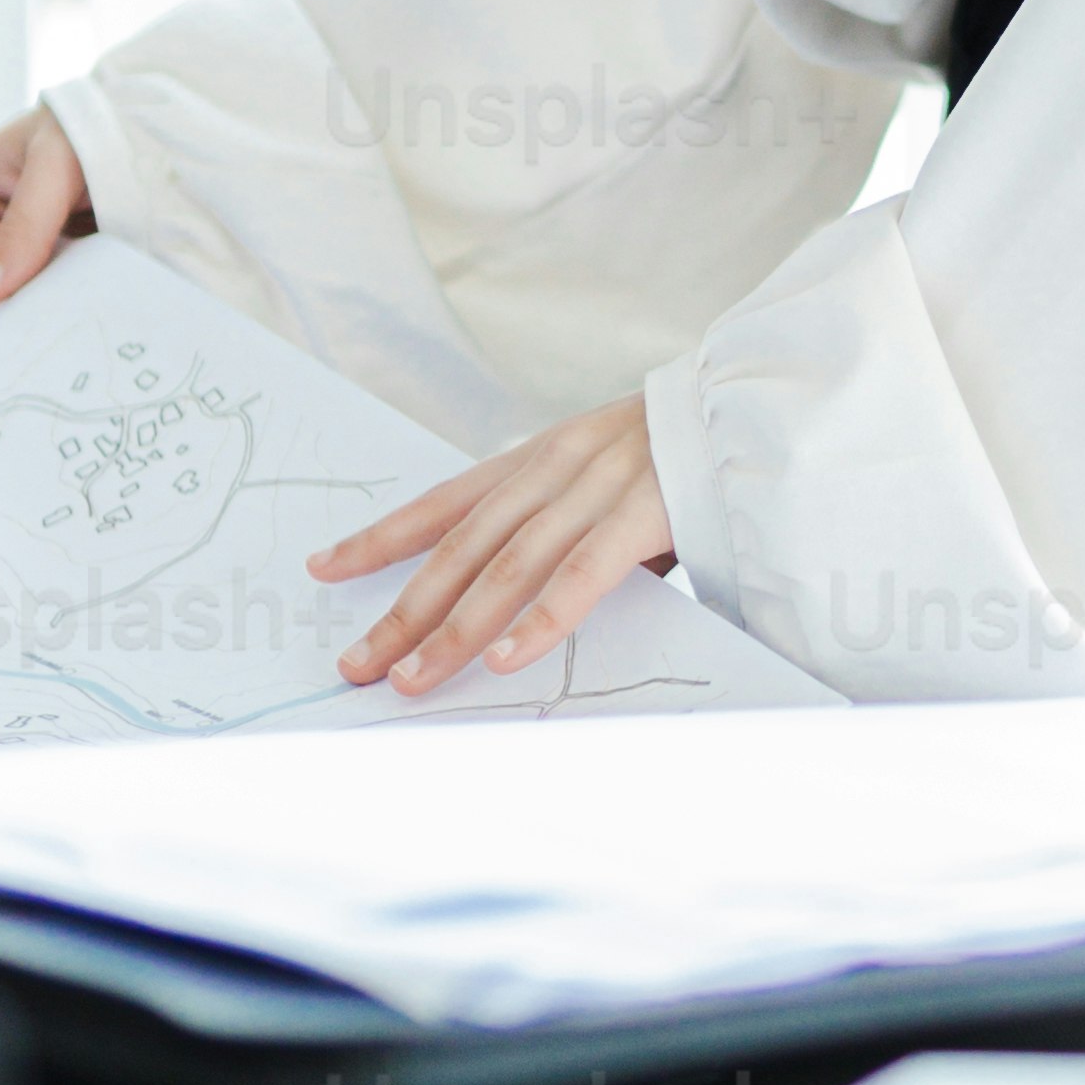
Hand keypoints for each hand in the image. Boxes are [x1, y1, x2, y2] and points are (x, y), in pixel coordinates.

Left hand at [314, 399, 677, 690]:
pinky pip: (582, 575)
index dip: (380, 536)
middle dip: (402, 610)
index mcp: (540, 457)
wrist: (761, 405)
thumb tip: (517, 593)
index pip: (443, 501)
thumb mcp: (606, 477)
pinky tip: (508, 660)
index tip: (323, 567)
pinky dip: (541, 620)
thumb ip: (561, 525)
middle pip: (459, 547)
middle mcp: (555, 468)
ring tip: (414, 679)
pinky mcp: (646, 512)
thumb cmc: (688, 458)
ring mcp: (597, 488)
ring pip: (507, 567)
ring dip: (455, 630)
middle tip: (357, 664)